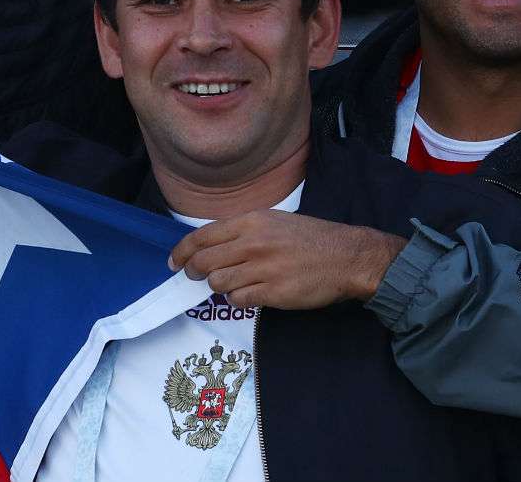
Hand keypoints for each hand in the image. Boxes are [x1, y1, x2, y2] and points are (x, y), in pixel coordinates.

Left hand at [169, 210, 406, 308]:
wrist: (346, 257)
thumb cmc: (310, 238)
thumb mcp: (273, 221)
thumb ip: (242, 230)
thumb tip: (211, 244)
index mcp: (251, 222)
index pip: (202, 236)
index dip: (182, 251)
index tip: (174, 261)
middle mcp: (252, 243)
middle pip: (204, 262)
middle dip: (193, 272)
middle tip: (193, 276)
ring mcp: (263, 269)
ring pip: (218, 283)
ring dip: (218, 286)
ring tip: (229, 283)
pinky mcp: (274, 293)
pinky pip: (239, 300)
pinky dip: (237, 299)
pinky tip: (247, 294)